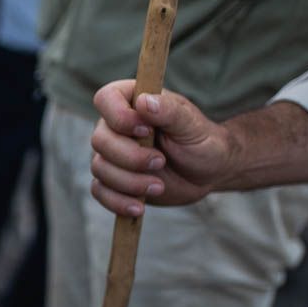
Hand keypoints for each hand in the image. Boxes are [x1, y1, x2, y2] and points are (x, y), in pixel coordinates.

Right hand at [89, 81, 235, 216]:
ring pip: (100, 168)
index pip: (105, 99)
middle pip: (100, 140)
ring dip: (129, 181)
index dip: (118, 116)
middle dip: (130, 157)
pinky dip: (117, 201)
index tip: (145, 130)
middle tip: (160, 162)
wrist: (207, 172)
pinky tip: (138, 206)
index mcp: (132, 102)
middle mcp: (115, 127)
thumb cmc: (202, 141)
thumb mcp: (191, 125)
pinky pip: (100, 192)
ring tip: (159, 186)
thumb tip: (144, 102)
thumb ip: (169, 111)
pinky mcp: (113, 181)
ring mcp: (112, 155)